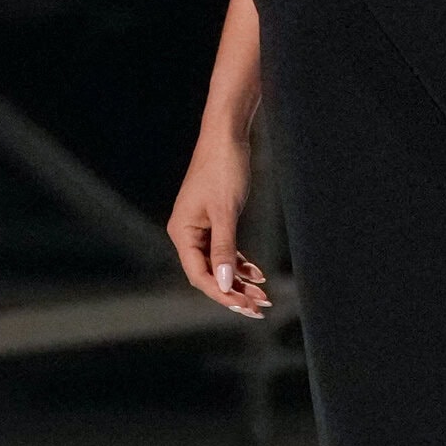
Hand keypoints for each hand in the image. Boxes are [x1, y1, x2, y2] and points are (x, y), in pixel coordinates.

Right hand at [167, 129, 270, 317]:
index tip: (244, 305)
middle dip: (233, 292)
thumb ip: (224, 249)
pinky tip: (258, 274)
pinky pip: (226, 251)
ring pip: (220, 264)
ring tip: (263, 296)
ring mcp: (200, 228)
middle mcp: (187, 233)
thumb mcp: (226, 211)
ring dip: (240, 281)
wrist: (227, 137)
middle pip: (209, 274)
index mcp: (182, 232)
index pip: (199, 274)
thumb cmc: (223, 168)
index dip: (221, 293)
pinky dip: (241, 263)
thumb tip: (225, 284)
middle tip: (259, 308)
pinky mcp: (214, 221)